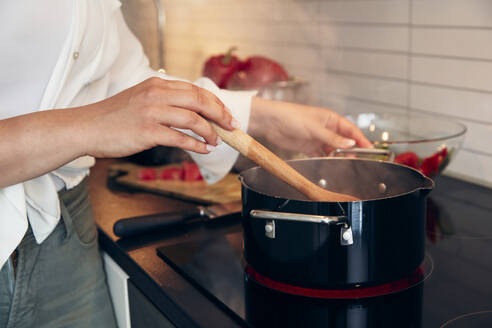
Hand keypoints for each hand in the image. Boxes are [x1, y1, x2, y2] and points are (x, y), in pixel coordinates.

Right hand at [81, 77, 235, 157]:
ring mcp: (151, 113)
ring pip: (193, 119)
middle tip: (232, 126)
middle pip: (199, 101)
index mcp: (156, 85)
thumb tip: (191, 111)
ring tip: (216, 141)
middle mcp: (156, 95)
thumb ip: (164, 100)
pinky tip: (203, 149)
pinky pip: (180, 138)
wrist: (85, 128)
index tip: (226, 113)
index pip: (195, 90)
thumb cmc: (113, 117)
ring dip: (210, 132)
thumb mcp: (140, 99)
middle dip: (220, 114)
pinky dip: (196, 145)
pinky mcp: (147, 132)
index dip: (216, 102)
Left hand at [248, 97, 371, 156]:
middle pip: (343, 142)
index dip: (361, 139)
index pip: (350, 130)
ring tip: (344, 165)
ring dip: (338, 157)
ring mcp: (317, 139)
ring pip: (333, 150)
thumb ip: (332, 138)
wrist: (271, 122)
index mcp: (330, 119)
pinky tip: (329, 165)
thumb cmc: (291, 116)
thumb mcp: (315, 128)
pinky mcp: (308, 147)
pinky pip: (321, 156)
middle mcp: (326, 129)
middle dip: (350, 151)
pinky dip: (326, 161)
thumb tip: (350, 144)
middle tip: (355, 160)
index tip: (370, 149)